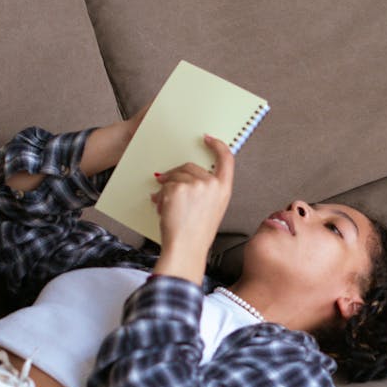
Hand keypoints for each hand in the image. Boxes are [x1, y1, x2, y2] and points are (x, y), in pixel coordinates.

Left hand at [151, 135, 234, 283]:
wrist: (186, 247)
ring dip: (166, 188)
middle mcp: (212, 184)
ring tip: (164, 205)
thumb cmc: (197, 234)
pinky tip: (161, 208)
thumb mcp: (211, 209)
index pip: (226, 159)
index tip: (207, 139)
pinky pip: (165, 184)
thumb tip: (185, 177)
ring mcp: (196, 184)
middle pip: (191, 166)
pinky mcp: (179, 187)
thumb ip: (206, 190)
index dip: (217, 145)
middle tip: (166, 187)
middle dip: (176, 175)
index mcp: (223, 189)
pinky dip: (160, 196)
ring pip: (175, 175)